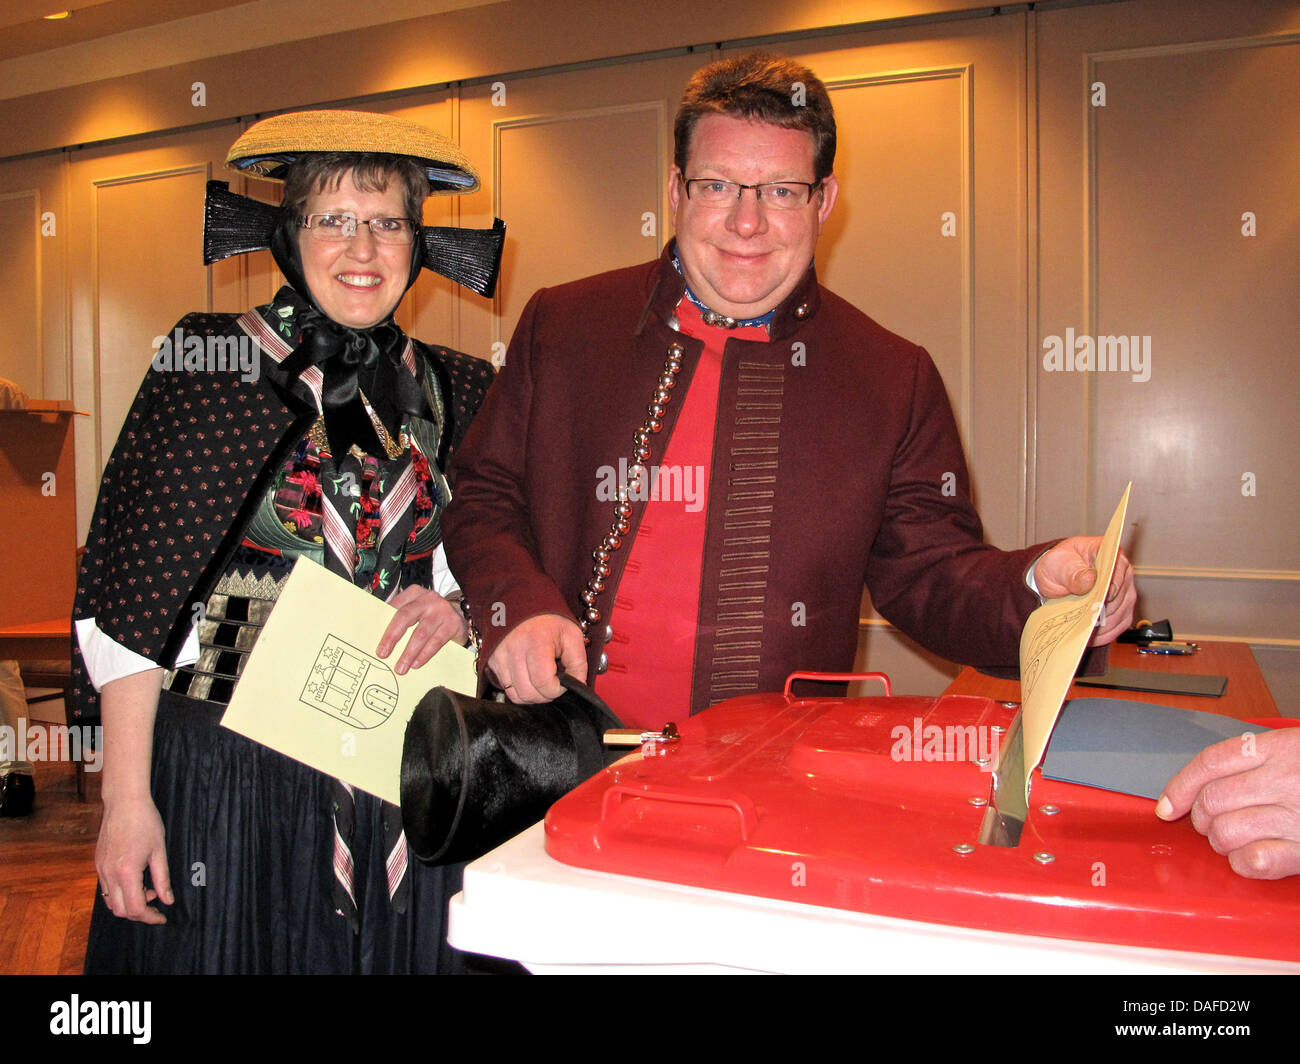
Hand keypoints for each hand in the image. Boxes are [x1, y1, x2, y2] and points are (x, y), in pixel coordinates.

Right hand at [96, 795, 173, 923]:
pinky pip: (106, 888)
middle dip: (139, 913)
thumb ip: (163, 879)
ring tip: (148, 889)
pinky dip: (120, 892)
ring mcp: (100, 869)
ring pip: (110, 901)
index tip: (162, 917)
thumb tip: (168, 901)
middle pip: (120, 910)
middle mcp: (109, 874)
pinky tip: (136, 880)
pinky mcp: (97, 864)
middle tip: (157, 906)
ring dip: (128, 903)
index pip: (136, 908)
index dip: (150, 917)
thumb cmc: (145, 822)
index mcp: (126, 872)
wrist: (124, 802)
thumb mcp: (159, 851)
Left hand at [377, 586, 467, 674]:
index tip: (376, 643)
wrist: (460, 614)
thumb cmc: (430, 615)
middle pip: (405, 617)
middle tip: (383, 654)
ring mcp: (442, 610)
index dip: (384, 626)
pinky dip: (425, 654)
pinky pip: (436, 641)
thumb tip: (381, 640)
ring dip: (409, 653)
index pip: (395, 608)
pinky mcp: (453, 623)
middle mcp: (428, 599)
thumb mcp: (416, 610)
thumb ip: (399, 618)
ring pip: (421, 633)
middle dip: (392, 637)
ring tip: (401, 667)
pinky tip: (416, 664)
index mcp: (414, 593)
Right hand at [487, 614, 587, 702]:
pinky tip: (529, 678)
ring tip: (542, 681)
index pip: (544, 683)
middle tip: (554, 683)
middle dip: (546, 695)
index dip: (557, 690)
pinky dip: (520, 690)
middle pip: (529, 693)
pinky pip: (506, 689)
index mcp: (536, 643)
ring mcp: (500, 657)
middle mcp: (514, 651)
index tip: (564, 682)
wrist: (522, 600)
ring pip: (516, 695)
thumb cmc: (548, 618)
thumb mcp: (572, 635)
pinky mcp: (492, 662)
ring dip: (532, 695)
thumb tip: (578, 686)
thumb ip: (578, 663)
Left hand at [1033, 536, 1135, 644]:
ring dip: (1104, 625)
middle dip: (1103, 611)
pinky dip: (1106, 633)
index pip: (1117, 573)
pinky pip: (1120, 624)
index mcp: (1110, 554)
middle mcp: (1123, 573)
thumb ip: (1073, 572)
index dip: (1108, 589)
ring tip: (1085, 631)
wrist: (1054, 576)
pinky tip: (1091, 636)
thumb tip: (1089, 580)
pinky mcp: (1121, 608)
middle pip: (1121, 597)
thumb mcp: (1058, 564)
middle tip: (1086, 620)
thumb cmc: (1059, 565)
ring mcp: (1124, 592)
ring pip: (1122, 614)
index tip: (1100, 601)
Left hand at [1157, 729, 1299, 879]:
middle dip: (1201, 817)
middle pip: (1211, 800)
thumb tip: (1201, 786)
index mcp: (1279, 748)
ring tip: (1236, 840)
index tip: (1167, 805)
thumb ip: (1255, 759)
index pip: (1209, 764)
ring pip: (1225, 832)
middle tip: (1211, 823)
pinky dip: (1244, 863)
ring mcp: (1298, 816)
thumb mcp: (1296, 749)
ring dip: (1221, 842)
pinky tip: (1252, 858)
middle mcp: (1286, 779)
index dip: (1179, 786)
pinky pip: (1255, 860)